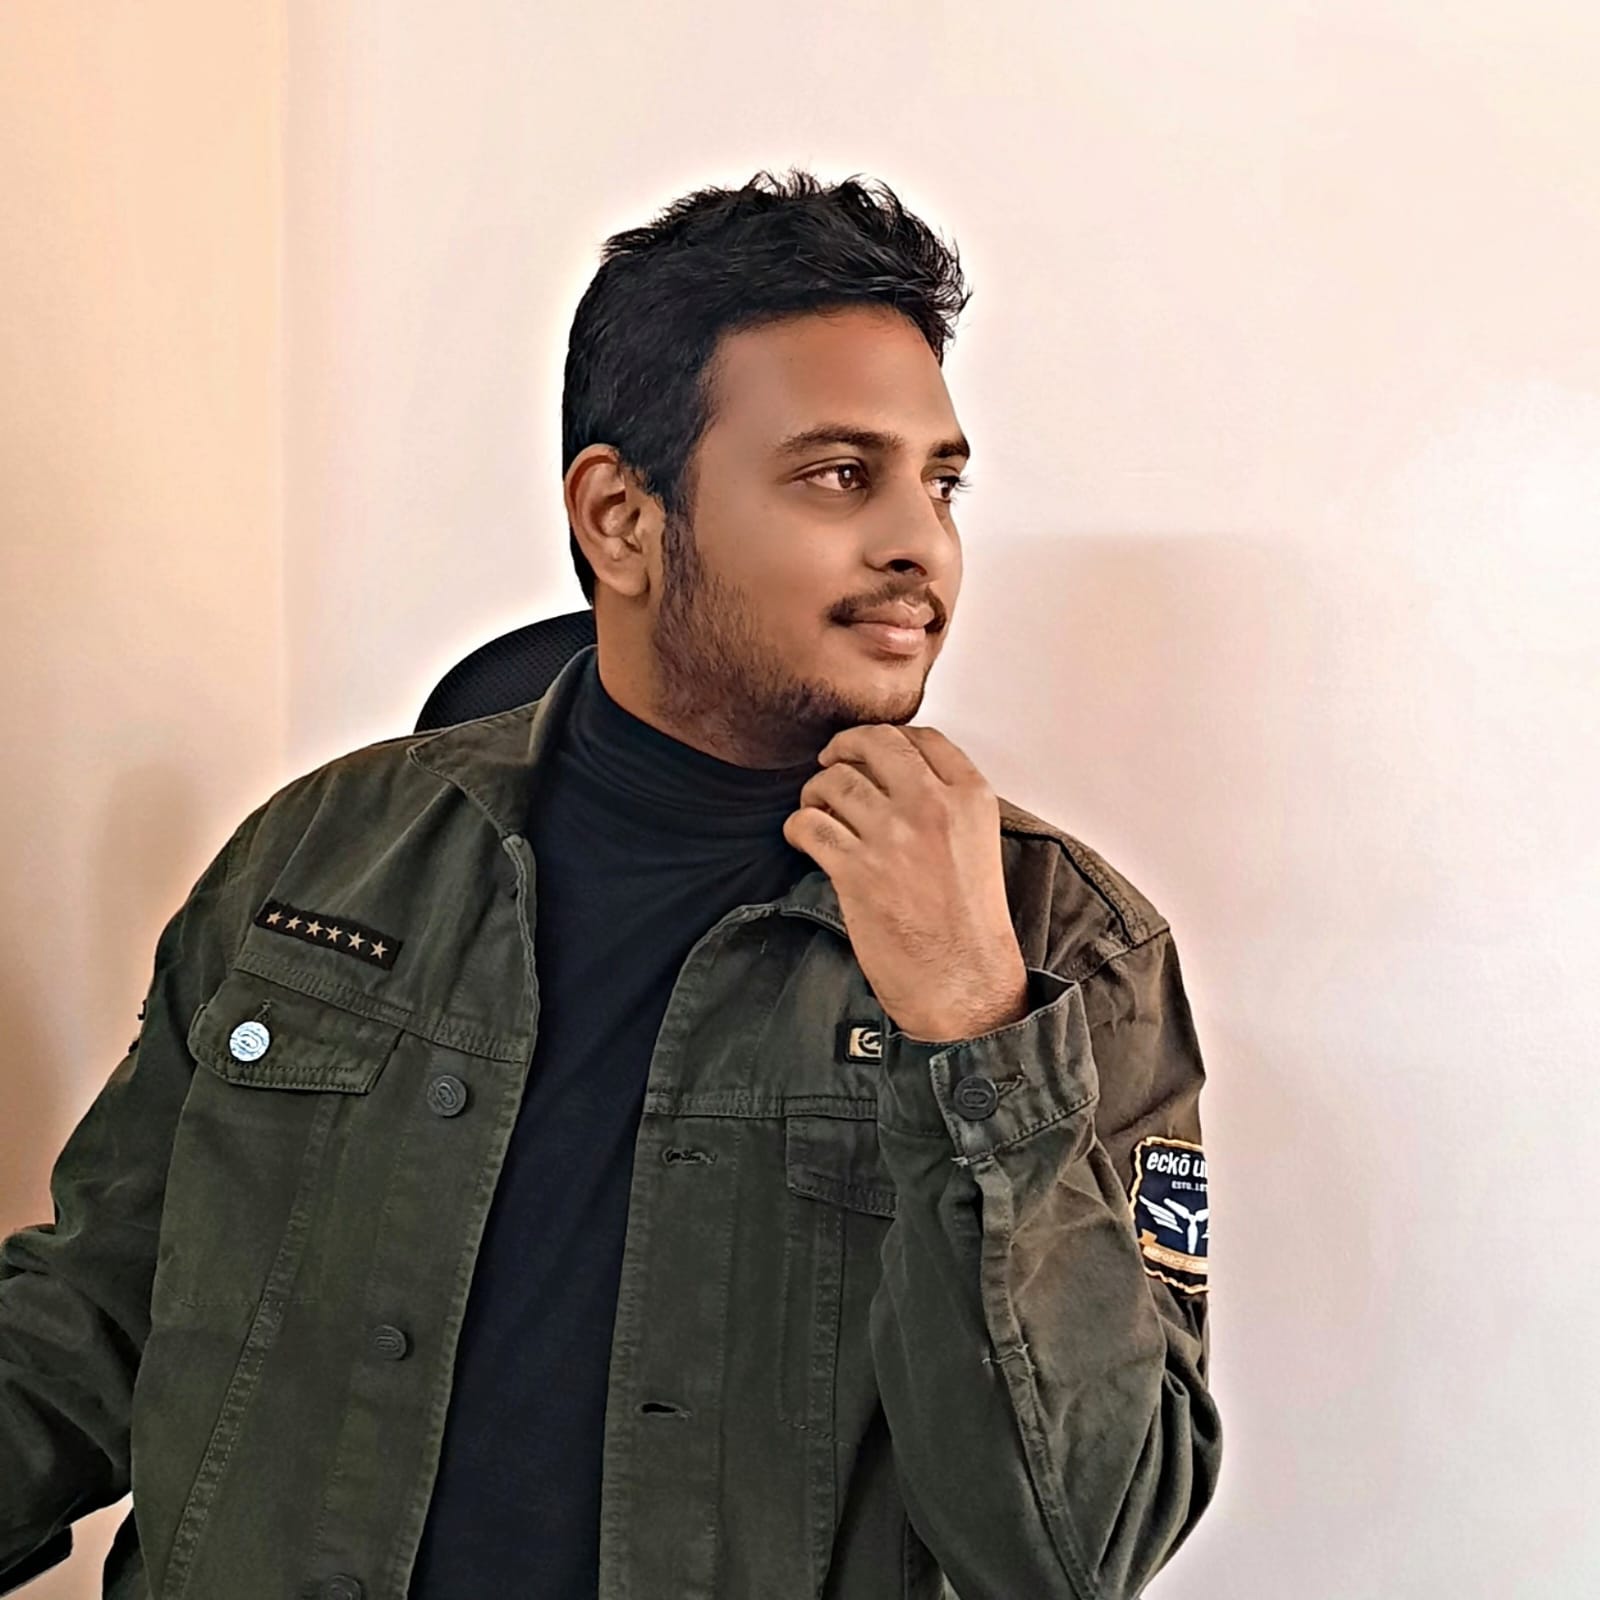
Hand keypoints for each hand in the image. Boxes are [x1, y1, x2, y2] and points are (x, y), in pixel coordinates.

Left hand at [783, 723, 1028, 1042]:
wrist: (963, 982)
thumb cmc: (970, 925)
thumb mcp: (979, 846)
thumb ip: (948, 806)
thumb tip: (897, 780)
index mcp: (970, 799)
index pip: (923, 738)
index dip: (888, 738)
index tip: (871, 751)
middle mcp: (932, 807)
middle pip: (875, 743)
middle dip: (844, 746)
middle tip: (831, 760)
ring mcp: (892, 836)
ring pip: (835, 781)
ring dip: (816, 790)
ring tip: (817, 809)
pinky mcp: (856, 870)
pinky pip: (809, 824)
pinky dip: (797, 826)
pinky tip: (803, 838)